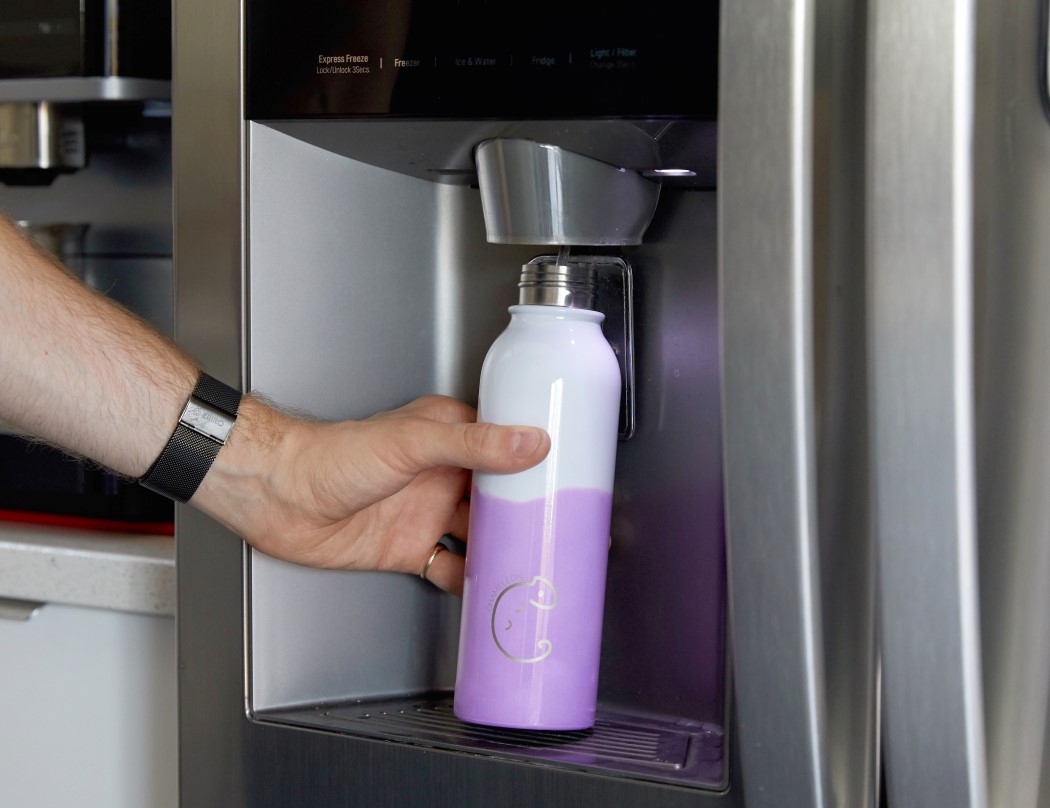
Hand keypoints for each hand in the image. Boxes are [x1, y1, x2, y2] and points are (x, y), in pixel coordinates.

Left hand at [191, 394, 549, 594]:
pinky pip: (451, 568)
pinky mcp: (408, 549)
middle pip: (500, 497)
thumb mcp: (412, 444)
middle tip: (569, 532)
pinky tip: (491, 590)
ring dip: (507, 550)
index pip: (507, 446)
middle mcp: (443, 474)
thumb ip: (474, 445)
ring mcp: (426, 513)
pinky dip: (472, 580)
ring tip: (541, 565)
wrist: (277, 497)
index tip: (576, 479)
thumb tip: (531, 441)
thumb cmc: (333, 456)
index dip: (541, 463)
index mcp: (448, 436)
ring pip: (481, 535)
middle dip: (532, 514)